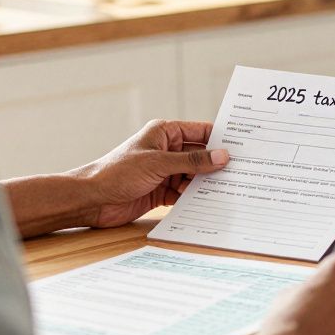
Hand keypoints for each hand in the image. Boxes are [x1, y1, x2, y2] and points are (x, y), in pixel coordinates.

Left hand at [75, 120, 228, 227]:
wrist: (91, 199)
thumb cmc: (117, 172)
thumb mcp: (158, 163)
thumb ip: (192, 161)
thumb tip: (222, 156)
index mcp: (165, 133)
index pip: (200, 132)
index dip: (221, 138)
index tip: (243, 147)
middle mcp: (167, 150)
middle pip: (201, 155)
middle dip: (217, 164)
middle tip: (242, 171)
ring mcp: (165, 171)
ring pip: (195, 175)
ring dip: (208, 183)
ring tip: (230, 189)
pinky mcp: (162, 191)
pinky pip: (186, 192)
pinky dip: (197, 197)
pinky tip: (211, 202)